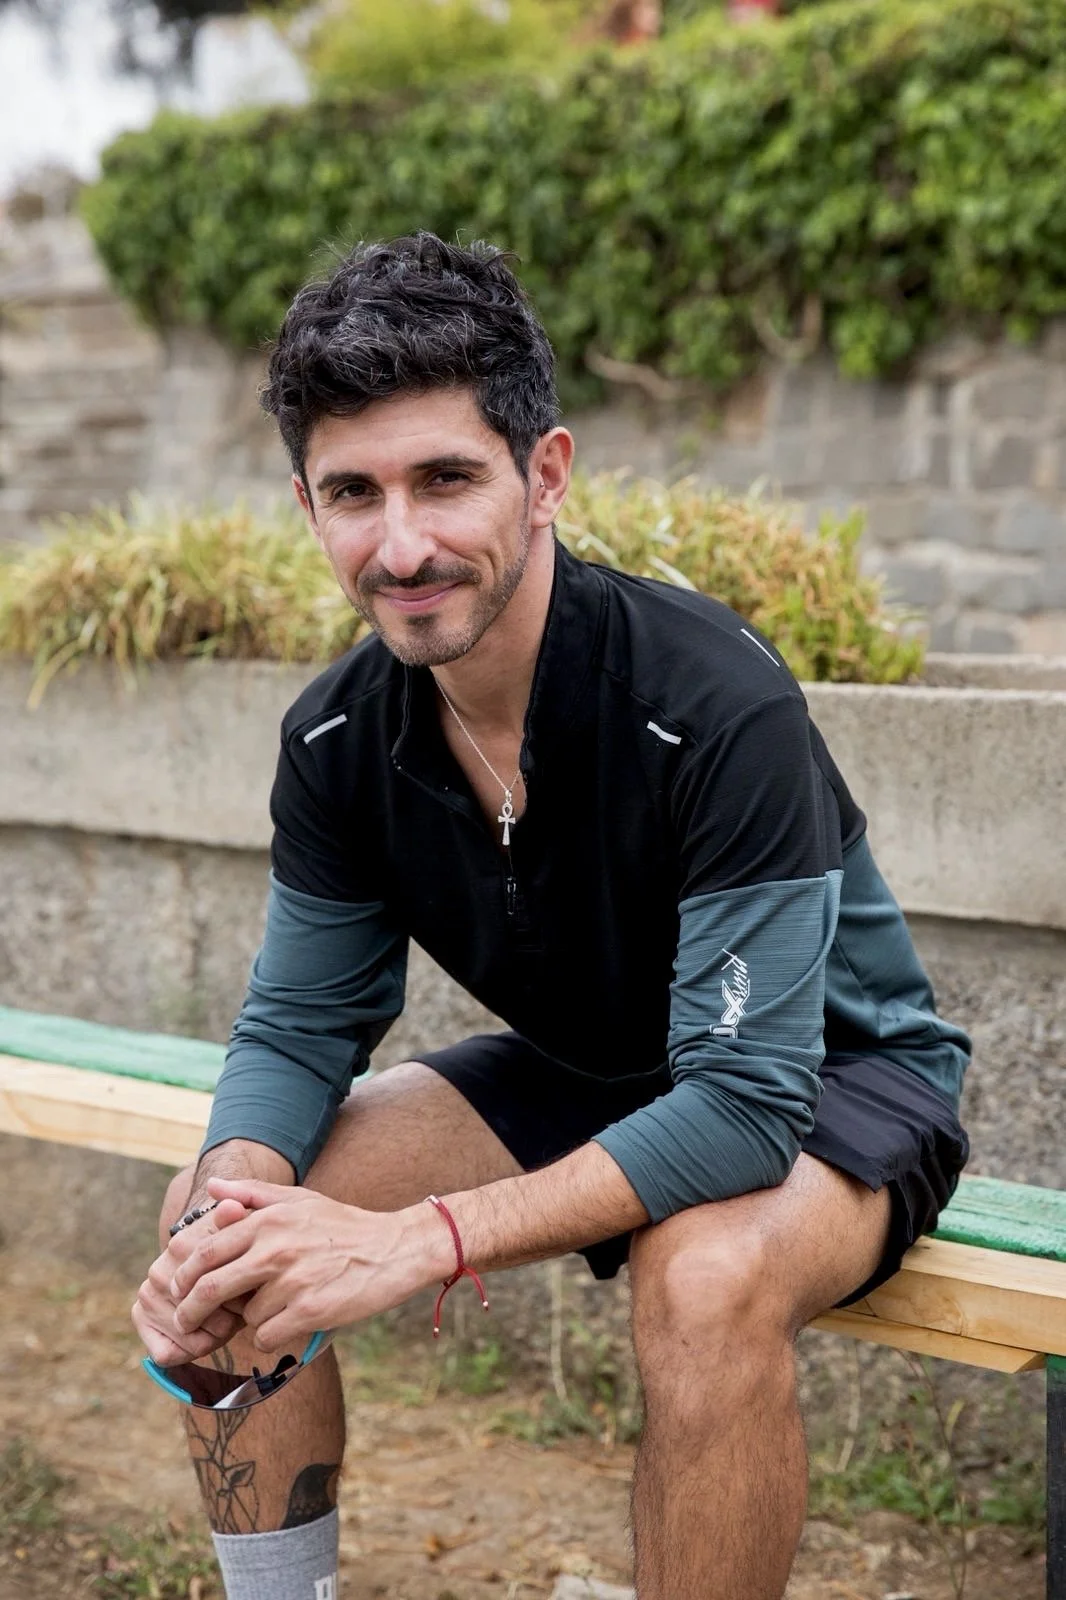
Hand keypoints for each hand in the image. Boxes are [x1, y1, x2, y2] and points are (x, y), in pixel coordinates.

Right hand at [132, 1197, 249, 1366]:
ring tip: (222, 1318)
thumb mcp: (242, 1236)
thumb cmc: (232, 1254)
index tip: (249, 1290)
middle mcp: (159, 1270)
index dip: (241, 1297)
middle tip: (235, 1309)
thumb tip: (232, 1207)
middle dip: (228, 1318)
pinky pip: (167, 1354)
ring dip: (212, 1336)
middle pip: (205, 1317)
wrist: (204, 1259)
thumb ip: (237, 1223)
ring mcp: (146, 1294)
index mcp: (183, 1247)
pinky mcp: (138, 1316)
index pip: (219, 1290)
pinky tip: (201, 1334)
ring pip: (190, 1338)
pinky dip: (188, 1350)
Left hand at [170, 1178, 446, 1353]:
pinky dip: (272, 1335)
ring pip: (245, 1316)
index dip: (184, 1277)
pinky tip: (291, 1321)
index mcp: (267, 1220)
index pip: (205, 1252)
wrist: (393, 1250)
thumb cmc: (342, 1225)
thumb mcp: (298, 1199)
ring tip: (278, 1305)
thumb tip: (213, 1188)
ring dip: (252, 1319)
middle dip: (191, 1311)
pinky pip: (267, 1335)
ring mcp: (292, 1281)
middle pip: (211, 1289)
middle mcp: (275, 1249)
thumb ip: (252, 1193)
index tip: (179, 1292)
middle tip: (187, 1322)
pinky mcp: (310, 1311)